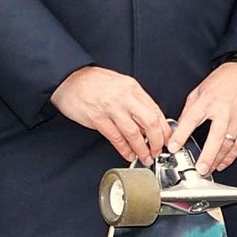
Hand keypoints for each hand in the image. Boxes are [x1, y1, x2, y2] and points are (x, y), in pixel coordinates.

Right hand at [51, 65, 170, 163]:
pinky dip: (124, 149)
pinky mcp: (97, 118)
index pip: (156, 111)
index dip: (165, 129)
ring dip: (142, 149)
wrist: (69, 78)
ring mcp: (111, 108)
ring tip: (145, 158)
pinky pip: (116, 138)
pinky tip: (128, 154)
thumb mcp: (120, 84)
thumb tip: (148, 121)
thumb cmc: (93, 82)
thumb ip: (134, 101)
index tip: (168, 140)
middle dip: (157, 142)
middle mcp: (124, 97)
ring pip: (134, 133)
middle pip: (150, 123)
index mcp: (133, 88)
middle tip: (158, 151)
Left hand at [171, 60, 236, 176]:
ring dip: (218, 160)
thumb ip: (190, 108)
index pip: (191, 120)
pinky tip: (223, 162)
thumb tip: (180, 125)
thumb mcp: (200, 89)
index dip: (181, 135)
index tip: (173, 147)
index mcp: (208, 100)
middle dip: (207, 156)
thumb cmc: (225, 79)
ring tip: (209, 169)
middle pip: (215, 138)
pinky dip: (231, 156)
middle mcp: (223, 110)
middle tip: (200, 169)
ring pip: (229, 144)